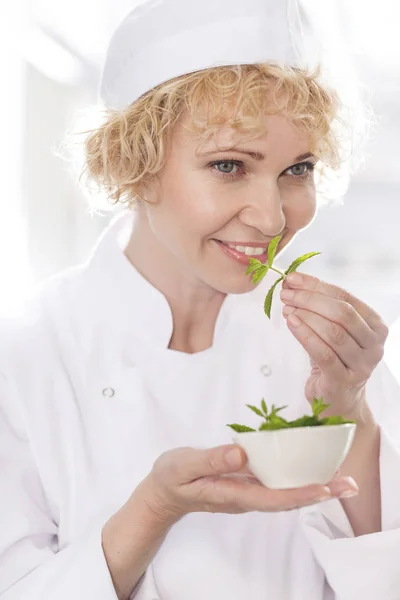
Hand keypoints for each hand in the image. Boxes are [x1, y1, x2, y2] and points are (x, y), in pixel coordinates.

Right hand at [142, 445, 358, 523]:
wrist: (164, 493)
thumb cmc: (172, 478)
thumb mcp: (183, 465)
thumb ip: (210, 460)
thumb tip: (241, 454)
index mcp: (232, 494)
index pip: (273, 498)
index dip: (301, 494)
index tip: (326, 488)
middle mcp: (245, 496)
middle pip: (287, 498)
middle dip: (318, 492)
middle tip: (349, 484)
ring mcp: (246, 491)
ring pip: (284, 491)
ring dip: (312, 485)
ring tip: (339, 477)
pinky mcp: (245, 483)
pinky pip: (275, 482)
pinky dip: (295, 476)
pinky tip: (308, 466)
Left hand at [280, 272, 388, 419]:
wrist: (338, 400)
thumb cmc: (335, 360)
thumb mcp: (333, 332)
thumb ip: (320, 310)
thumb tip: (293, 284)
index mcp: (375, 326)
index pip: (346, 298)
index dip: (317, 286)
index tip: (293, 279)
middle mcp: (374, 345)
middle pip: (342, 313)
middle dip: (310, 300)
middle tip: (286, 294)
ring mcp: (362, 365)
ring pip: (333, 332)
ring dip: (306, 316)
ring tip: (287, 308)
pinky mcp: (343, 381)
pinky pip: (323, 353)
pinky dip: (305, 335)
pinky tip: (291, 323)